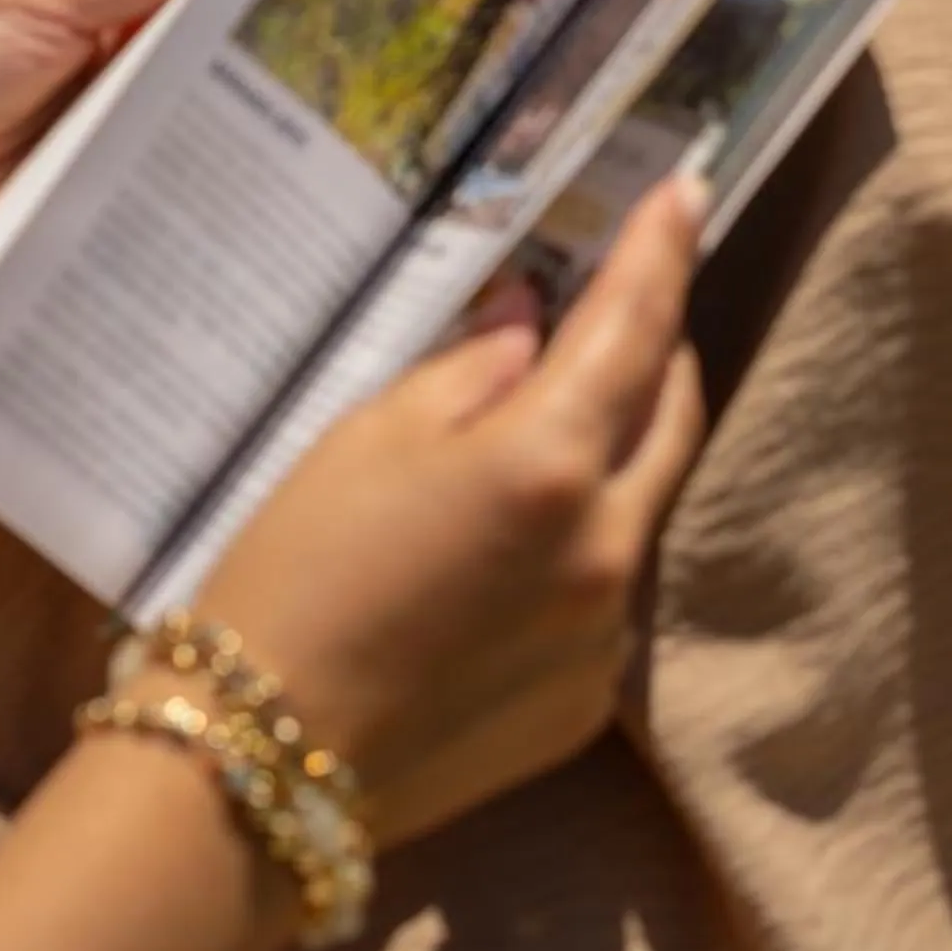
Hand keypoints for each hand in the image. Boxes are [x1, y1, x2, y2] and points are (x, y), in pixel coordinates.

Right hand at [181, 178, 706, 846]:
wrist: (261, 761)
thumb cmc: (299, 569)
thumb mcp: (370, 433)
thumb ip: (473, 368)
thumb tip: (533, 318)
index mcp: (549, 462)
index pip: (634, 326)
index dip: (663, 249)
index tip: (690, 188)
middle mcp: (605, 547)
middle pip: (672, 413)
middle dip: (658, 342)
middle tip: (621, 295)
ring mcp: (605, 635)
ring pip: (641, 501)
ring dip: (615, 446)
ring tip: (545, 419)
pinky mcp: (585, 701)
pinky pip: (608, 589)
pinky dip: (582, 538)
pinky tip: (506, 545)